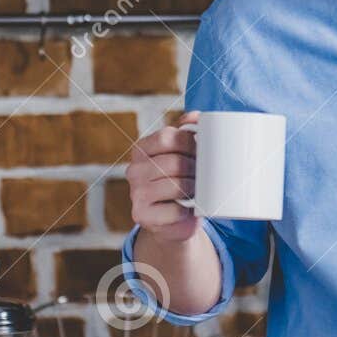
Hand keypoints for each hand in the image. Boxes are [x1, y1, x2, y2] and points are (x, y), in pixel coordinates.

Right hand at [126, 111, 199, 242]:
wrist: (174, 221)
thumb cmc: (181, 182)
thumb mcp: (182, 154)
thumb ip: (187, 131)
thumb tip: (195, 116)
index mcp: (142, 149)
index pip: (167, 137)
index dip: (190, 143)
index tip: (201, 151)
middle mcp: (134, 170)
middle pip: (174, 162)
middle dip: (194, 169)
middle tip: (201, 175)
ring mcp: (136, 193)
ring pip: (176, 186)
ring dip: (193, 189)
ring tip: (196, 190)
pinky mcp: (141, 215)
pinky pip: (174, 210)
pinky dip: (187, 211)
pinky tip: (187, 210)